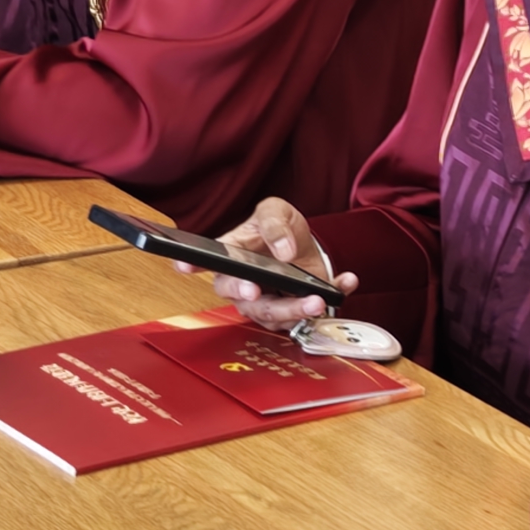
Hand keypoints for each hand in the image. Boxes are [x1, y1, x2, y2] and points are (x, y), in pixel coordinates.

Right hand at [206, 199, 348, 328]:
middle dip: (255, 300)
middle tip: (258, 291)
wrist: (303, 245)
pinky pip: (310, 315)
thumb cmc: (279, 228)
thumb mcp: (276, 212)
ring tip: (317, 297)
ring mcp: (268, 303)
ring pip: (276, 317)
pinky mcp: (294, 312)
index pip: (208, 263)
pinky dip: (331, 298)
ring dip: (297, 309)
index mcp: (232, 257)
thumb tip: (282, 251)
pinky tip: (344, 283)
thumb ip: (276, 224)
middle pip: (245, 300)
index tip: (185, 267)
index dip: (193, 266)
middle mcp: (244, 286)